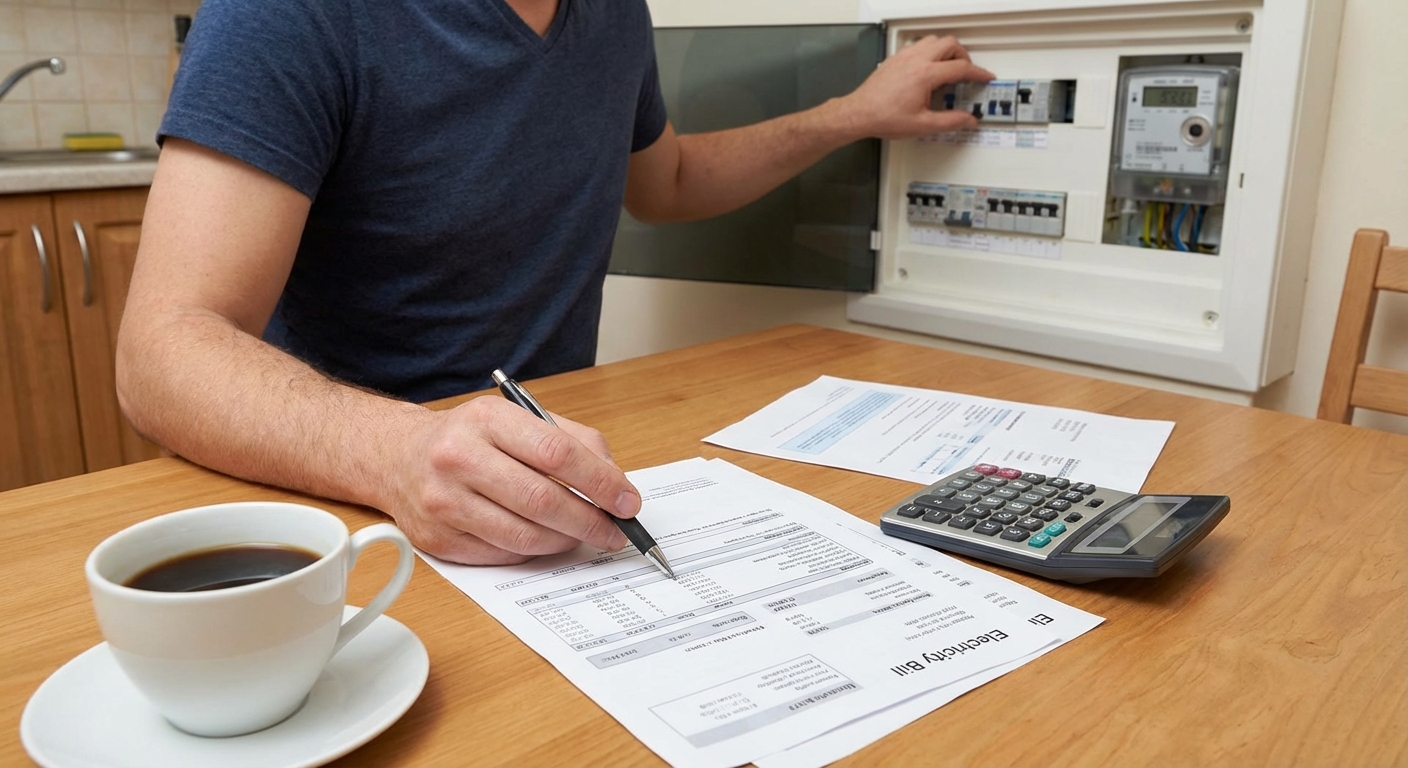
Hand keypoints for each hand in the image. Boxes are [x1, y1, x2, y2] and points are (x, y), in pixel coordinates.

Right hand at [385, 396, 639, 564]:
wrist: (398, 457)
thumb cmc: (471, 438)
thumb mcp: (518, 419)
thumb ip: (572, 441)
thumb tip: (616, 483)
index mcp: (487, 420)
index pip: (557, 453)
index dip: (601, 482)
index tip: (628, 501)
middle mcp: (458, 457)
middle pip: (542, 500)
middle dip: (591, 521)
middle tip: (616, 531)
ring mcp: (444, 502)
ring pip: (525, 535)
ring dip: (566, 541)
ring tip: (584, 536)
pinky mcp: (438, 539)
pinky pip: (503, 555)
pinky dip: (534, 552)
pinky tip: (545, 539)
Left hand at [835, 35, 994, 139]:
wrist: (859, 113)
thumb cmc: (884, 117)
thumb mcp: (922, 125)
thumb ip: (950, 122)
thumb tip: (968, 120)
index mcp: (926, 74)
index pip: (961, 68)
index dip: (978, 73)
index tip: (985, 77)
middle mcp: (916, 60)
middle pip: (950, 44)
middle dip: (964, 56)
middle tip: (967, 72)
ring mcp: (904, 56)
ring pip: (934, 40)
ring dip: (946, 50)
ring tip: (949, 67)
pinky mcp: (895, 58)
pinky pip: (919, 45)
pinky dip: (930, 51)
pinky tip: (929, 67)